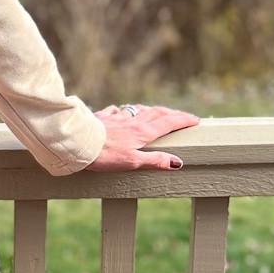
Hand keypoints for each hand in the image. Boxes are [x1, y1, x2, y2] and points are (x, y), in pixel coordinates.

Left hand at [85, 102, 200, 171]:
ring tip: (155, 112)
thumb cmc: (104, 155)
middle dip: (171, 113)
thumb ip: (155, 160)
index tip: (195, 120)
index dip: (183, 121)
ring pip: (137, 110)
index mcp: (142, 132)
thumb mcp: (132, 162)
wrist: (78, 142)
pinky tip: (121, 112)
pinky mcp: (102, 117)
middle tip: (180, 115)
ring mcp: (117, 118)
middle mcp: (132, 122)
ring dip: (150, 110)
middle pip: (156, 113)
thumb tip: (177, 163)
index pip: (168, 123)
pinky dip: (124, 111)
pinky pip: (116, 111)